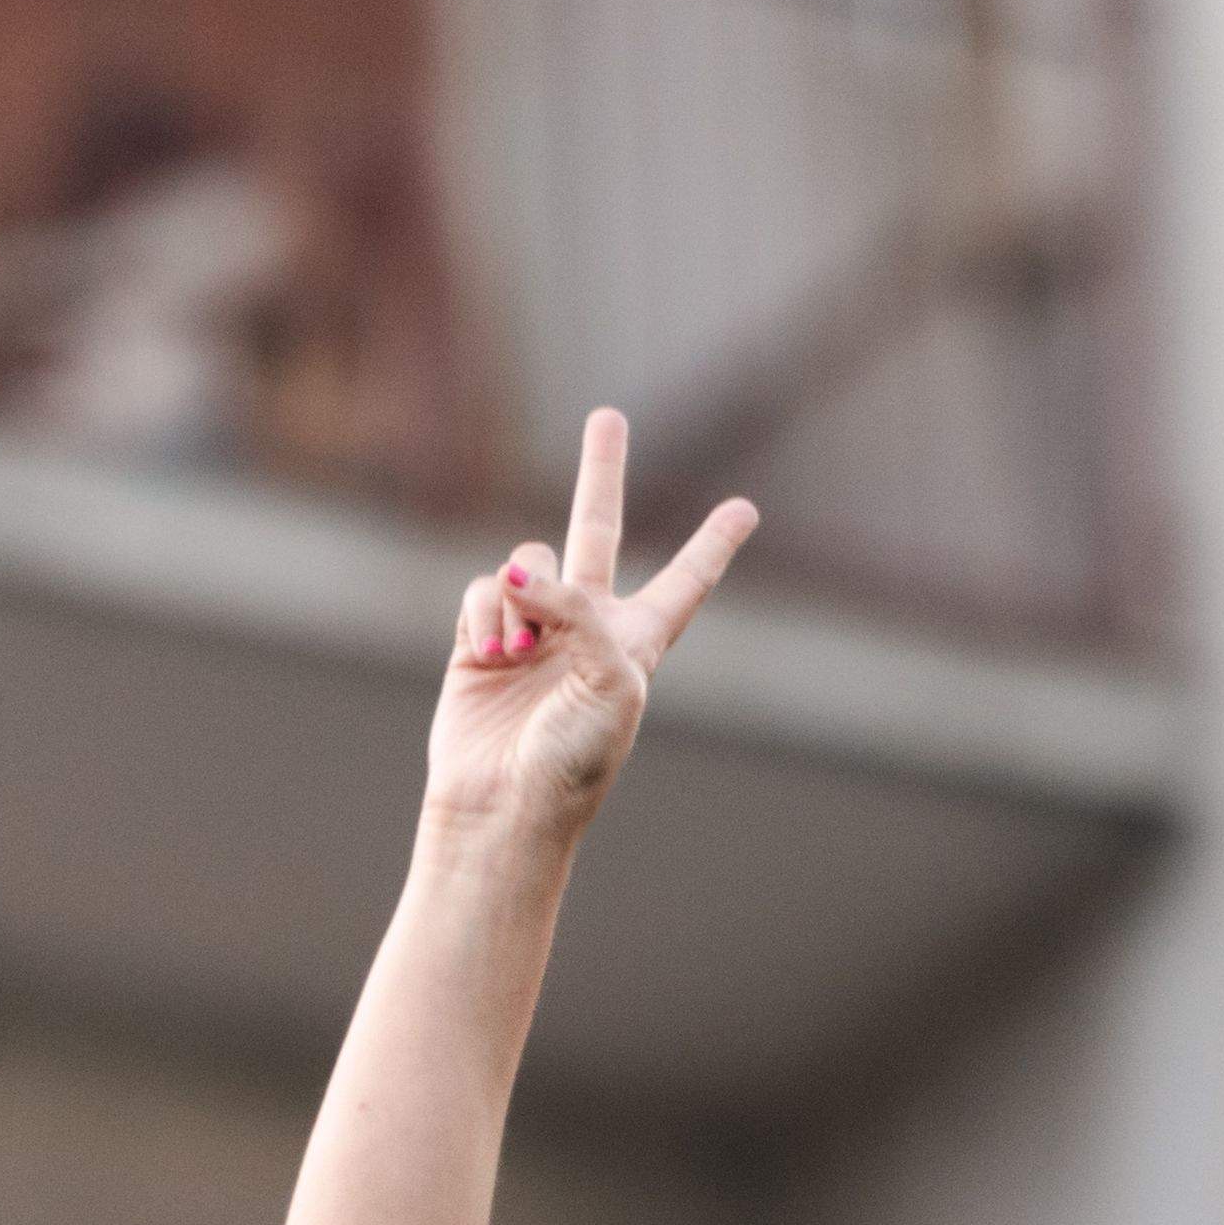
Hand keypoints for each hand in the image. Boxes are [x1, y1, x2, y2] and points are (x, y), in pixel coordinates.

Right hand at [429, 408, 757, 839]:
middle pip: (598, 530)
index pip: (686, 582)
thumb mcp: (609, 679)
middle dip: (602, 473)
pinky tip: (487, 655)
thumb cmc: (575, 759)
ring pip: (526, 563)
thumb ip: (573, 609)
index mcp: (639, 642)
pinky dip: (483, 615)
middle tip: (607, 416)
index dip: (714, 545)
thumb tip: (515, 569)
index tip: (746, 509)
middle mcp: (587, 627)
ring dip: (521, 595)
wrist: (503, 808)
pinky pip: (482, 593)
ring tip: (517, 653)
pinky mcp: (477, 643)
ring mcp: (530, 631)